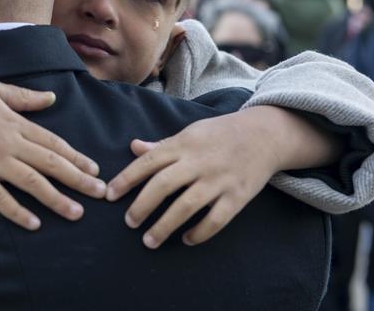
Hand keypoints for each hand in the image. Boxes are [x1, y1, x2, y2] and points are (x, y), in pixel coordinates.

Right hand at [0, 78, 105, 230]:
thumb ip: (24, 97)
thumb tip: (51, 98)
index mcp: (14, 121)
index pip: (53, 143)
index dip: (76, 157)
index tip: (95, 169)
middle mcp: (8, 143)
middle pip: (51, 164)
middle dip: (79, 180)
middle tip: (101, 193)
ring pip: (32, 183)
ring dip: (57, 199)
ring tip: (77, 213)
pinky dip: (18, 212)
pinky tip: (34, 224)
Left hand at [105, 110, 282, 248]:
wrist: (264, 134)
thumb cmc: (220, 134)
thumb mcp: (190, 132)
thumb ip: (162, 144)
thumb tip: (133, 147)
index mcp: (183, 144)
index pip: (148, 162)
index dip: (126, 179)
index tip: (109, 195)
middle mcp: (199, 161)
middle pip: (163, 185)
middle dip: (141, 206)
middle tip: (128, 223)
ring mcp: (219, 179)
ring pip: (186, 206)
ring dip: (165, 226)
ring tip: (149, 241)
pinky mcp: (237, 196)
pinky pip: (215, 220)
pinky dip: (199, 233)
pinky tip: (186, 240)